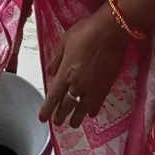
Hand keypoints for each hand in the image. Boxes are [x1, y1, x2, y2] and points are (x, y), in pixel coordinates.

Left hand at [39, 8, 129, 127]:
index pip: (53, 97)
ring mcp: (94, 87)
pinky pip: (98, 102)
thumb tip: (50, 72)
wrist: (111, 31)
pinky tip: (91, 113)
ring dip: (77, 117)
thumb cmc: (86, 32)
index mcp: (66, 73)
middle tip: (57, 123)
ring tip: (74, 124)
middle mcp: (78, 84)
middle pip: (67, 105)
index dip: (47, 109)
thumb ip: (57, 59)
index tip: (43, 118)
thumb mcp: (65, 41)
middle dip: (61, 115)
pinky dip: (93, 109)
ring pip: (83, 108)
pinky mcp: (107, 85)